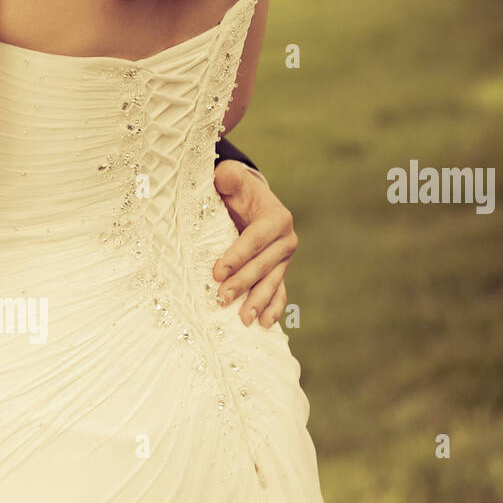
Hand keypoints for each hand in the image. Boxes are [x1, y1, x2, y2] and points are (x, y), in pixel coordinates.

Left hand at [211, 159, 297, 327]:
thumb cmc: (236, 191)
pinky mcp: (279, 273)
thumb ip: (228, 176)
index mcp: (276, 217)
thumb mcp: (231, 179)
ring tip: (243, 320)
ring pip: (272, 283)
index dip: (237, 256)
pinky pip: (279, 294)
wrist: (249, 204)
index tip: (216, 272)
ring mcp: (284, 260)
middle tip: (221, 298)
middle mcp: (286, 240)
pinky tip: (265, 325)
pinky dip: (273, 309)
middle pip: (263, 265)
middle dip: (243, 283)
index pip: (255, 239)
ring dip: (258, 303)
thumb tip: (223, 177)